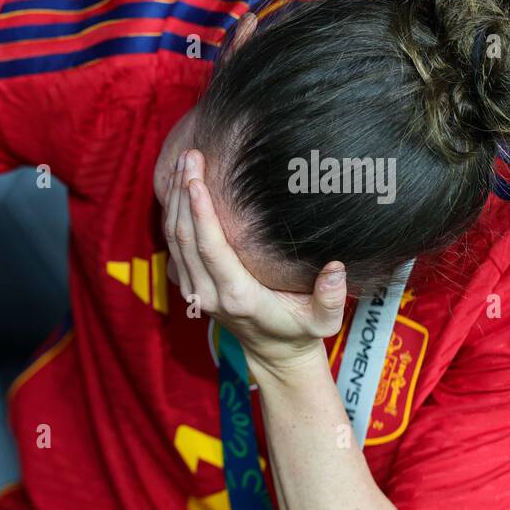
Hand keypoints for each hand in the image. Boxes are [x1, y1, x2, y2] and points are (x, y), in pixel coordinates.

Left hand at [163, 148, 347, 378]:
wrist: (274, 353)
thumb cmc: (301, 331)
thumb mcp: (324, 321)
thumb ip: (332, 298)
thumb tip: (337, 268)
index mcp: (237, 295)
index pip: (209, 248)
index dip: (200, 213)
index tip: (195, 180)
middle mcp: (208, 292)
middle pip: (184, 236)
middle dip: (183, 193)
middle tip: (190, 155)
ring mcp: (194, 290)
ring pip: (174, 239)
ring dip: (174, 199)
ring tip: (181, 162)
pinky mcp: (190, 285)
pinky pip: (174, 246)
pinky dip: (173, 214)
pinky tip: (177, 187)